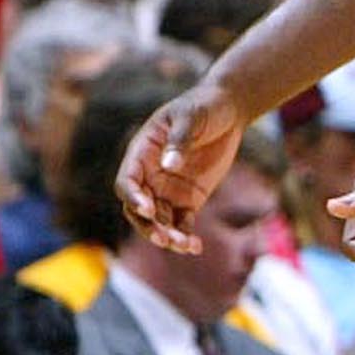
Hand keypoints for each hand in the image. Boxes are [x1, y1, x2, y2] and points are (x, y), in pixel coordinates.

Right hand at [119, 83, 249, 254]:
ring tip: (184, 245)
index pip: (127, 182)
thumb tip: (169, 165)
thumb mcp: (191, 117)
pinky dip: (186, 236)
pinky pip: (182, 223)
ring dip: (168, 236)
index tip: (148, 208)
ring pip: (159, 221)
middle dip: (148, 225)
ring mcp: (168, 190)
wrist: (227, 110)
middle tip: (165, 238)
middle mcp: (150, 176)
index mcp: (141, 154)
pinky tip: (195, 247)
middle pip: (138, 209)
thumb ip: (180, 140)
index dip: (133, 198)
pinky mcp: (189, 199)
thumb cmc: (203, 107)